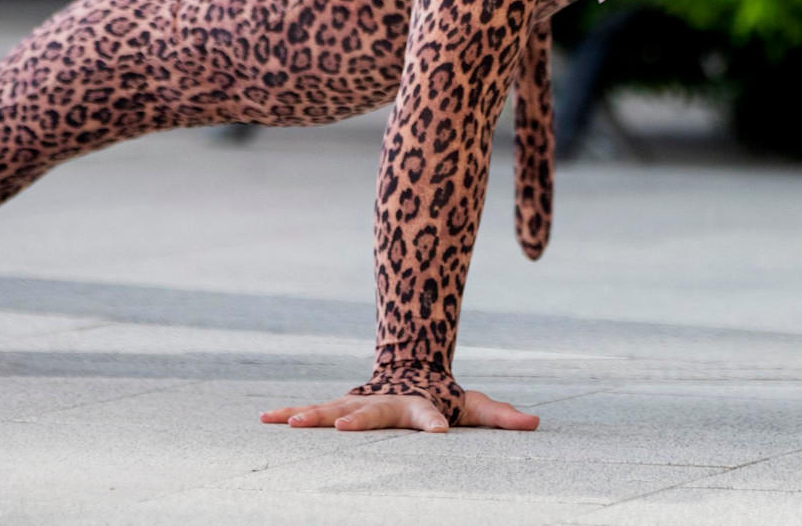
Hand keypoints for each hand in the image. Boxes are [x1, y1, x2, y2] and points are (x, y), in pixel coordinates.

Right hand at [260, 389, 539, 433]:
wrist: (411, 368)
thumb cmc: (446, 396)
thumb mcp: (477, 406)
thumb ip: (502, 416)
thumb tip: (537, 424)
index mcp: (420, 405)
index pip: (430, 414)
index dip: (435, 422)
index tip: (439, 434)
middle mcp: (386, 402)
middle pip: (371, 412)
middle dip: (358, 418)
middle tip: (341, 427)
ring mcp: (360, 402)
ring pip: (333, 407)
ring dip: (310, 415)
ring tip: (285, 422)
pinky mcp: (340, 405)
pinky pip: (313, 411)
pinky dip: (290, 414)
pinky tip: (265, 419)